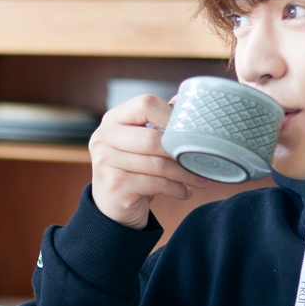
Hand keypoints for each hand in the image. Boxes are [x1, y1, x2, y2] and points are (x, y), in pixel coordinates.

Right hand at [89, 94, 209, 229]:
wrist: (111, 205)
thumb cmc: (132, 170)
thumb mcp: (141, 143)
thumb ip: (158, 123)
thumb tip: (184, 100)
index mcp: (113, 119)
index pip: (145, 104)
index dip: (171, 115)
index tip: (189, 130)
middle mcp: (103, 137)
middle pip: (152, 138)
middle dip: (180, 152)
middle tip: (201, 160)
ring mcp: (105, 161)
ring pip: (156, 164)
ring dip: (184, 174)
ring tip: (199, 179)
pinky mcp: (114, 185)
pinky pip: (154, 184)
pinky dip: (176, 189)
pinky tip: (184, 192)